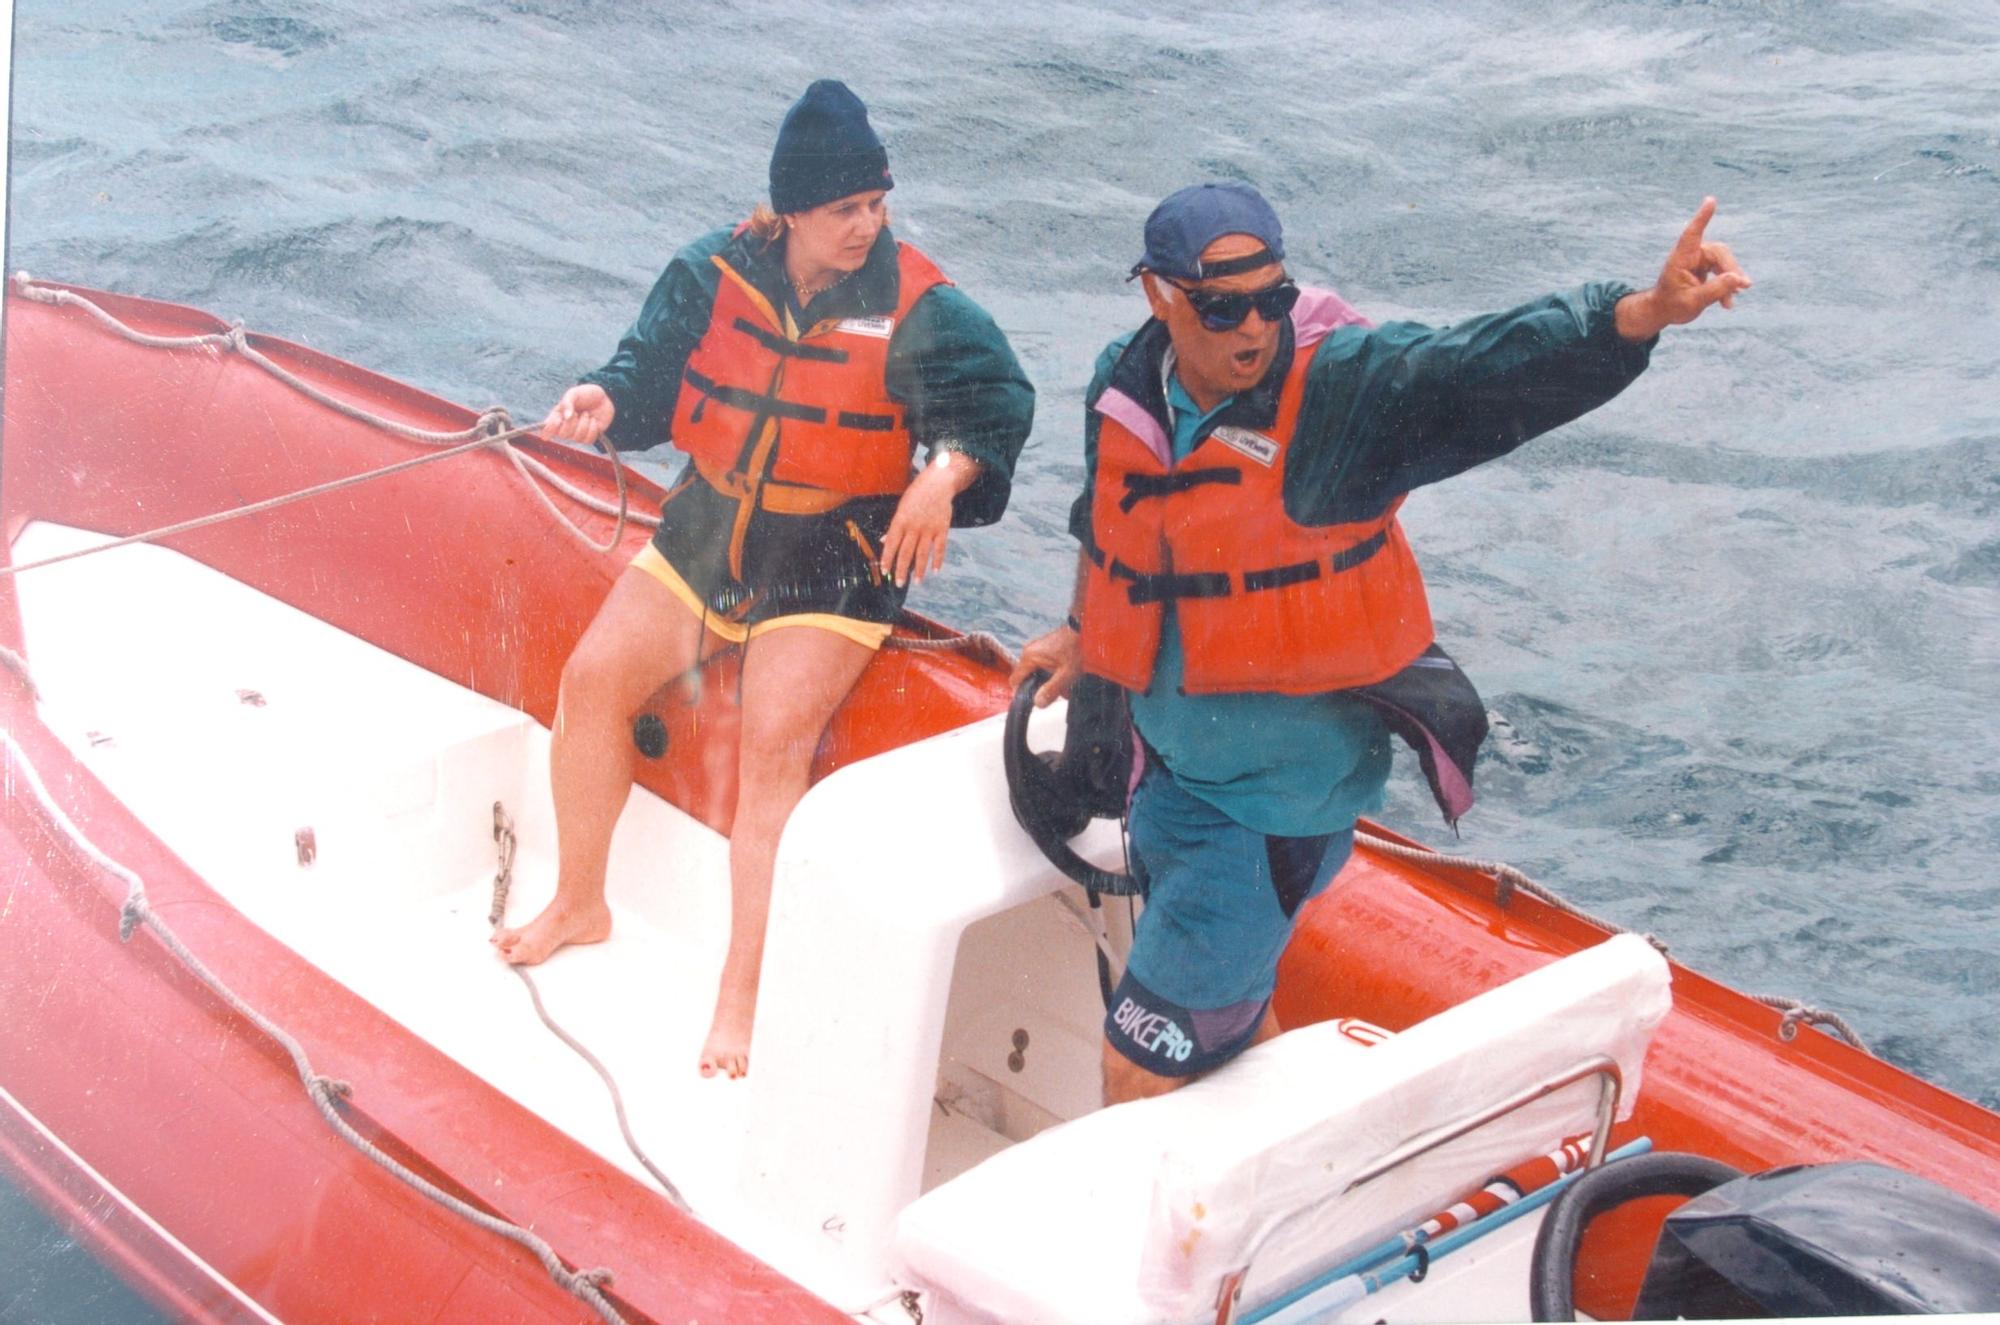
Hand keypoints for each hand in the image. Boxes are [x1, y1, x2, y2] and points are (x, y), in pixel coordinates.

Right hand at [542, 383, 615, 446]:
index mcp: (556, 416)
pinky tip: (593, 420)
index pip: (546, 431)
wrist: (604, 398)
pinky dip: (592, 429)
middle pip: (563, 435)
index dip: (550, 428)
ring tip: (587, 414)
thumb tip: (566, 417)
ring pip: (576, 438)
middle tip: (577, 412)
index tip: (558, 419)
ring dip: (584, 423)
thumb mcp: (574, 393)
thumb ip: (567, 402)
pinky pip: (588, 440)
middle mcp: (564, 427)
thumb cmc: (586, 394)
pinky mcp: (588, 437)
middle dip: (572, 423)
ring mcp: (577, 433)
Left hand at [881, 452, 977, 586]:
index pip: (891, 543)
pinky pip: (940, 548)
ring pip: (923, 553)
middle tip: (899, 583)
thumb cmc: (916, 496)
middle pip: (906, 552)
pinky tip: (935, 570)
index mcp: (901, 521)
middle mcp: (914, 526)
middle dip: (901, 569)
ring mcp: (929, 529)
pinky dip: (938, 560)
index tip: (885, 571)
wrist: (937, 484)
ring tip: (917, 582)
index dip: (887, 558)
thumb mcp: (901, 508)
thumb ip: (894, 527)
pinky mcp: (942, 529)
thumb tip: (883, 541)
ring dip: (919, 569)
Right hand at [1009, 622, 1082, 707]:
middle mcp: (1029, 651)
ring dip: (1047, 683)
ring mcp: (1036, 648)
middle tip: (1055, 694)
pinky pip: (1042, 665)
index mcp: (1029, 657)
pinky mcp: (1043, 648)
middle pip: (1026, 678)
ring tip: (1064, 688)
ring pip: (1035, 673)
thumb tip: (1037, 703)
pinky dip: (1051, 674)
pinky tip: (1065, 679)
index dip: (1022, 694)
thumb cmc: (1077, 648)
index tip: (1035, 701)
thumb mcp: (1066, 674)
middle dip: (1039, 689)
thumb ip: (1051, 690)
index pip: (1015, 681)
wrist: (1087, 630)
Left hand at [1615, 197, 1752, 340]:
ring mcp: (1701, 260)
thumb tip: (1737, 278)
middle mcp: (1692, 254)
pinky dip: (1729, 285)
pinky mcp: (1708, 268)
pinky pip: (1725, 272)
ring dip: (1732, 280)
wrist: (1665, 311)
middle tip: (1742, 286)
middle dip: (1731, 269)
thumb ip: (1714, 290)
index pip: (1692, 233)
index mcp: (1681, 257)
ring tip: (1731, 302)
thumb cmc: (1671, 305)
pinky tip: (1731, 300)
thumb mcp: (1691, 302)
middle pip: (1719, 253)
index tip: (1710, 200)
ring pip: (1725, 262)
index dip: (1702, 217)